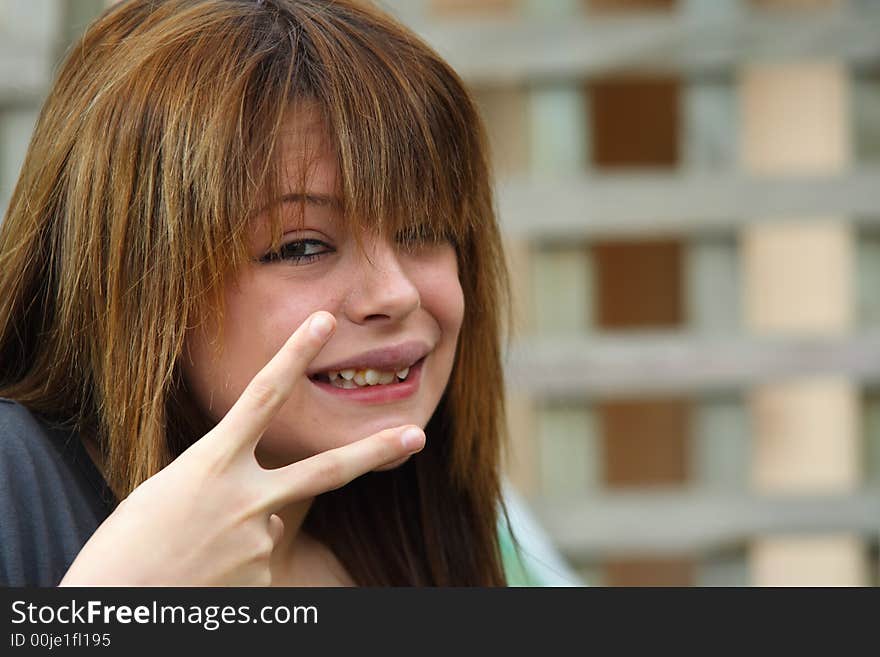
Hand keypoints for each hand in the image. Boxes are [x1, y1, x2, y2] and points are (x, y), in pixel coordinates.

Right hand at [59, 311, 424, 585]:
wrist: (112, 608)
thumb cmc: (126, 547)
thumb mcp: (168, 494)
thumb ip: (227, 489)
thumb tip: (271, 513)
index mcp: (209, 465)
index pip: (261, 396)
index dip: (294, 354)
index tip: (323, 320)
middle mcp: (243, 501)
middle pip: (326, 469)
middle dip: (376, 450)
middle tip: (417, 434)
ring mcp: (256, 544)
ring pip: (269, 524)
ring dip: (239, 533)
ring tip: (195, 556)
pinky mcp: (262, 582)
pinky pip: (259, 563)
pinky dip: (236, 565)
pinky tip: (204, 578)